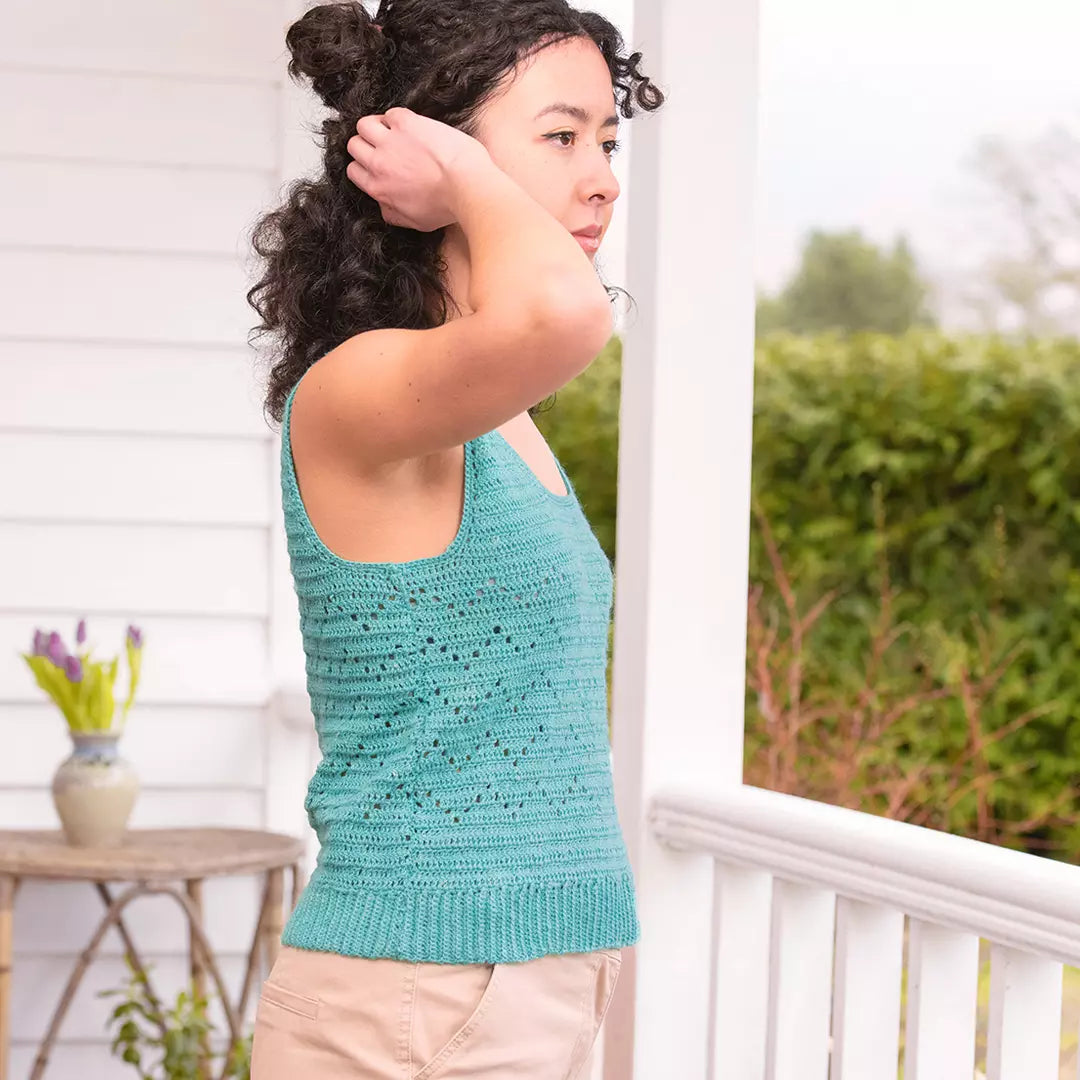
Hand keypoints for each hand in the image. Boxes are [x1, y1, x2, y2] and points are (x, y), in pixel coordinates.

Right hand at [345, 107, 491, 231]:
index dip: (363, 165)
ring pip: (363, 125)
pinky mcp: (406, 123)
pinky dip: (396, 117)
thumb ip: (394, 214)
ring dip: (375, 126)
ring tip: (390, 131)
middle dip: (366, 144)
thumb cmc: (446, 206)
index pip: (354, 171)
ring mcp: (390, 141)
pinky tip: (409, 125)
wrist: (465, 184)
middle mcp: (379, 163)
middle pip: (354, 145)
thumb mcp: (416, 222)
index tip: (375, 163)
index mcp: (378, 188)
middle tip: (383, 145)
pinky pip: (389, 113)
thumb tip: (383, 207)